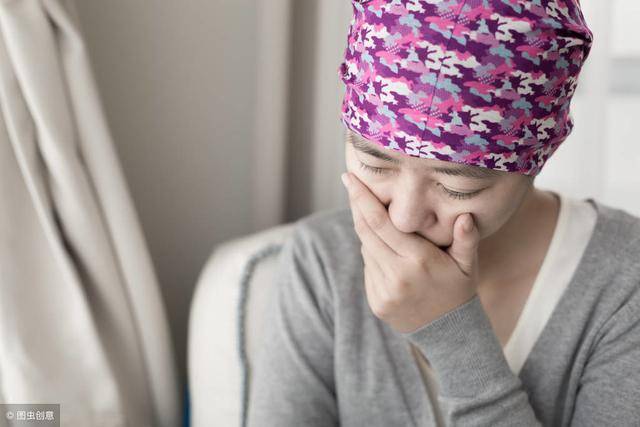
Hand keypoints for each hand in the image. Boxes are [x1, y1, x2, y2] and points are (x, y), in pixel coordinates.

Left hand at [341, 171, 479, 333]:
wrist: (451, 334)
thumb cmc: (460, 289)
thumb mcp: (468, 264)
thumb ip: (467, 239)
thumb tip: (466, 216)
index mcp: (418, 260)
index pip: (381, 223)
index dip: (362, 199)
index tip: (350, 178)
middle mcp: (397, 276)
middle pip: (366, 232)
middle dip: (356, 206)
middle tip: (351, 182)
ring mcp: (384, 291)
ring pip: (366, 249)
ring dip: (368, 231)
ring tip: (378, 219)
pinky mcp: (376, 302)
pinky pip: (368, 268)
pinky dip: (373, 254)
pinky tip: (387, 252)